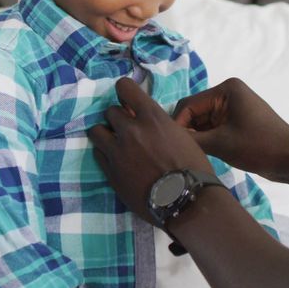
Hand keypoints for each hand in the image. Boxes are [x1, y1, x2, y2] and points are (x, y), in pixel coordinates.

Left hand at [87, 77, 213, 223]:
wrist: (186, 200)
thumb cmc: (192, 167)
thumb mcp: (180, 135)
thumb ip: (158, 124)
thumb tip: (144, 120)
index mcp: (151, 117)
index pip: (124, 87)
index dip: (125, 92)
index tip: (128, 101)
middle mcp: (130, 130)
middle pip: (110, 111)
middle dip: (119, 118)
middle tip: (128, 130)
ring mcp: (117, 152)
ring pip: (96, 131)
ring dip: (106, 134)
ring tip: (116, 144)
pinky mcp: (110, 173)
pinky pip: (97, 153)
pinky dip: (105, 153)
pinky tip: (116, 160)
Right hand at [174, 78, 288, 180]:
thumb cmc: (259, 146)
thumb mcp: (220, 143)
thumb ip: (191, 140)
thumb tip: (168, 140)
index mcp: (226, 89)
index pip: (189, 105)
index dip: (178, 125)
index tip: (171, 146)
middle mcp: (228, 93)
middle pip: (195, 113)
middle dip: (188, 131)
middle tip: (178, 153)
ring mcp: (233, 107)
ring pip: (203, 122)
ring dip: (197, 138)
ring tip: (188, 156)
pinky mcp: (237, 122)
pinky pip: (214, 128)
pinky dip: (207, 140)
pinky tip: (201, 155)